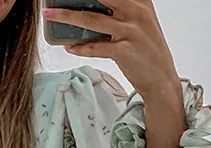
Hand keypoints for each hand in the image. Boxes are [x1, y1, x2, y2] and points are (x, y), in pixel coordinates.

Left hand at [42, 1, 179, 98]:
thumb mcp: (139, 22)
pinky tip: (69, 47)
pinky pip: (95, 48)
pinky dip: (80, 48)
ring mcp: (130, 31)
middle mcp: (136, 11)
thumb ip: (121, 11)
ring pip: (92, 20)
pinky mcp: (124, 50)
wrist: (160, 78)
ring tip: (50, 15)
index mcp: (140, 1)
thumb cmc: (146, 50)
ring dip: (67, 17)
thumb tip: (91, 8)